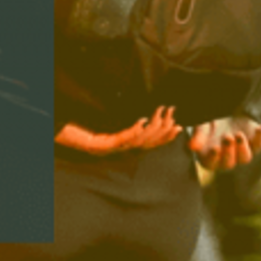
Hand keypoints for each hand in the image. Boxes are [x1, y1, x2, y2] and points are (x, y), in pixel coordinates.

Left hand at [56, 106, 183, 154]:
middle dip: (164, 127)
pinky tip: (142, 120)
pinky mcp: (110, 144)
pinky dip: (135, 130)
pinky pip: (125, 138)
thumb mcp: (121, 129)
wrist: (81, 144)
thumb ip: (135, 125)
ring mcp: (120, 147)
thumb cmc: (100, 137)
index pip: (155, 142)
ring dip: (153, 126)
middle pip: (151, 141)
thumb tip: (148, 115)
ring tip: (160, 112)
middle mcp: (129, 148)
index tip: (179, 125)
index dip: (168, 136)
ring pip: (142, 140)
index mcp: (134, 145)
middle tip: (172, 112)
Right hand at [189, 117, 260, 170]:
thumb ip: (198, 135)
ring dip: (242, 148)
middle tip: (227, 137)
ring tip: (238, 135)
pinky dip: (260, 137)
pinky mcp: (255, 143)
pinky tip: (259, 129)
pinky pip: (259, 143)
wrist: (226, 112)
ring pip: (245, 158)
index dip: (213, 157)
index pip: (211, 163)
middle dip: (228, 151)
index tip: (214, 148)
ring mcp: (242, 152)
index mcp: (211, 158)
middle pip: (229, 163)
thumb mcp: (202, 126)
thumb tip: (192, 146)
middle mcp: (227, 159)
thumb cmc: (210, 123)